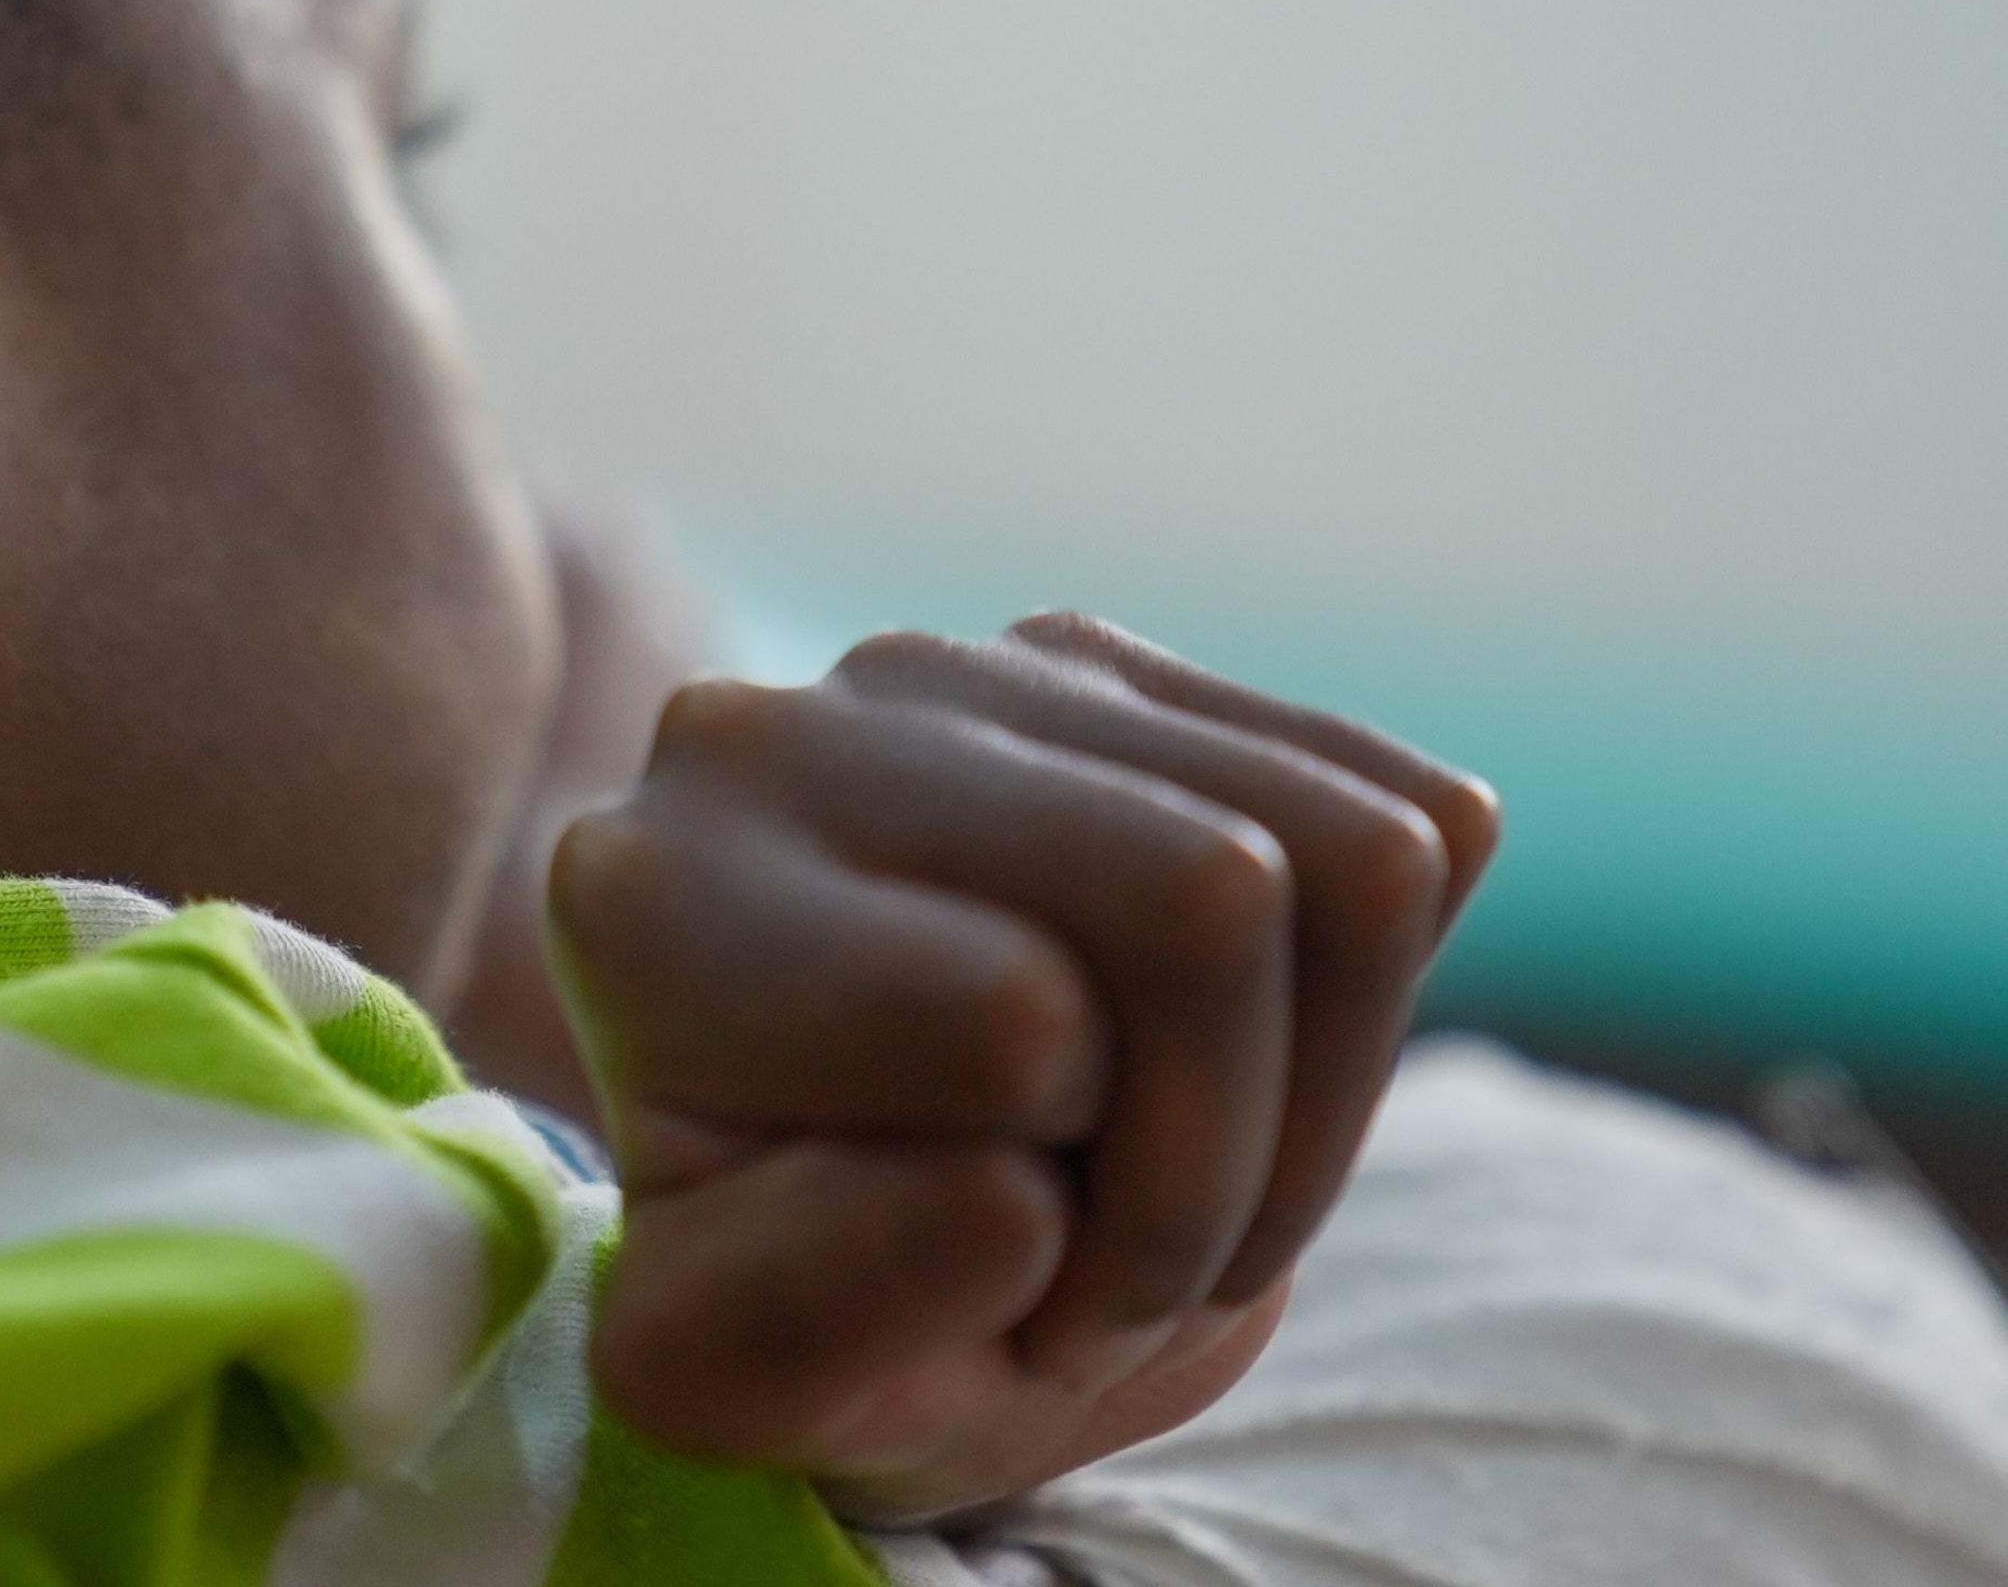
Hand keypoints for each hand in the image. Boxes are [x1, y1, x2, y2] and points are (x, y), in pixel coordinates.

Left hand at [546, 613, 1499, 1522]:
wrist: (827, 1204)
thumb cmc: (782, 1300)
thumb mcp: (731, 1388)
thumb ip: (807, 1318)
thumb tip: (1003, 1188)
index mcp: (647, 903)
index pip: (1020, 1021)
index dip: (1080, 1226)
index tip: (1006, 1317)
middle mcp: (776, 736)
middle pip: (1212, 891)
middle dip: (1226, 1163)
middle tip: (1127, 1286)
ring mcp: (955, 673)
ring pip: (1349, 850)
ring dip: (1316, 1099)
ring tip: (1172, 1193)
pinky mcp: (1117, 671)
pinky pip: (1413, 818)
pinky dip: (1374, 1006)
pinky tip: (1227, 1075)